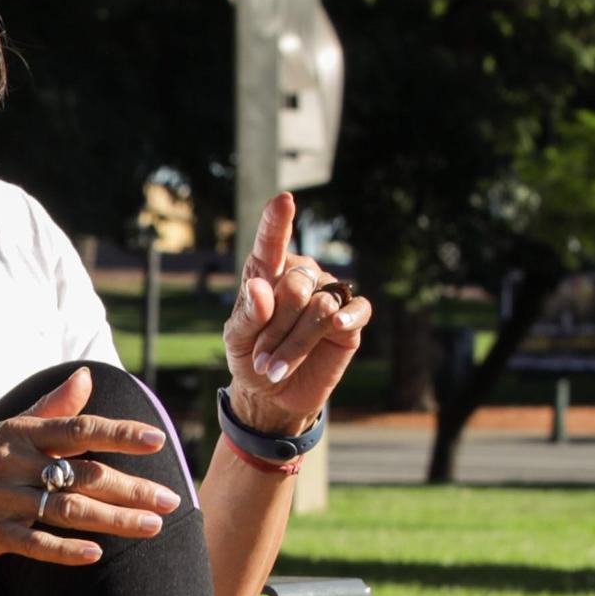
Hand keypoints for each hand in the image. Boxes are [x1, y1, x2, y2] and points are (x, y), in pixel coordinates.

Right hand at [0, 365, 181, 567]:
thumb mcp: (4, 431)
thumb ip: (50, 409)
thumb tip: (87, 377)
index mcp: (20, 435)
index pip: (79, 429)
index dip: (119, 435)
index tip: (157, 441)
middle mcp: (13, 463)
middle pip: (84, 474)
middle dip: (132, 487)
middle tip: (171, 499)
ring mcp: (1, 499)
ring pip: (67, 508)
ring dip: (113, 519)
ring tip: (152, 526)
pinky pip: (33, 542)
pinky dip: (64, 549)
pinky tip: (95, 555)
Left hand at [219, 191, 369, 437]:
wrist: (275, 394)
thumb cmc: (252, 358)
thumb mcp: (237, 340)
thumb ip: (247, 315)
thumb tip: (260, 288)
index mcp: (266, 273)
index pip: (269, 244)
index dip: (277, 223)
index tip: (283, 201)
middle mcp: (300, 276)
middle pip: (295, 286)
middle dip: (275, 328)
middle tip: (261, 358)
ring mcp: (327, 294)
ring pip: (319, 306)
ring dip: (294, 343)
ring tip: (274, 368)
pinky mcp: (350, 319)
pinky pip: (357, 308)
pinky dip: (347, 316)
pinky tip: (337, 323)